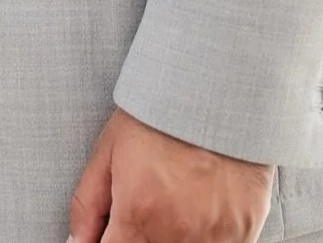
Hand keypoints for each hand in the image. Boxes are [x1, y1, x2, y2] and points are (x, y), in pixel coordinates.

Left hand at [69, 109, 273, 242]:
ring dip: (168, 238)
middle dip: (137, 238)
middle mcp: (177, 235)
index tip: (111, 232)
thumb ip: (88, 203)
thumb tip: (77, 241)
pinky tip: (196, 213)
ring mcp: (214, 239)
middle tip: (140, 213)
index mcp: (138, 214)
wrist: (216, 94)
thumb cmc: (160, 117)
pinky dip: (202, 238)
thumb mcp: (109, 150)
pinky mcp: (244, 235)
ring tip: (169, 206)